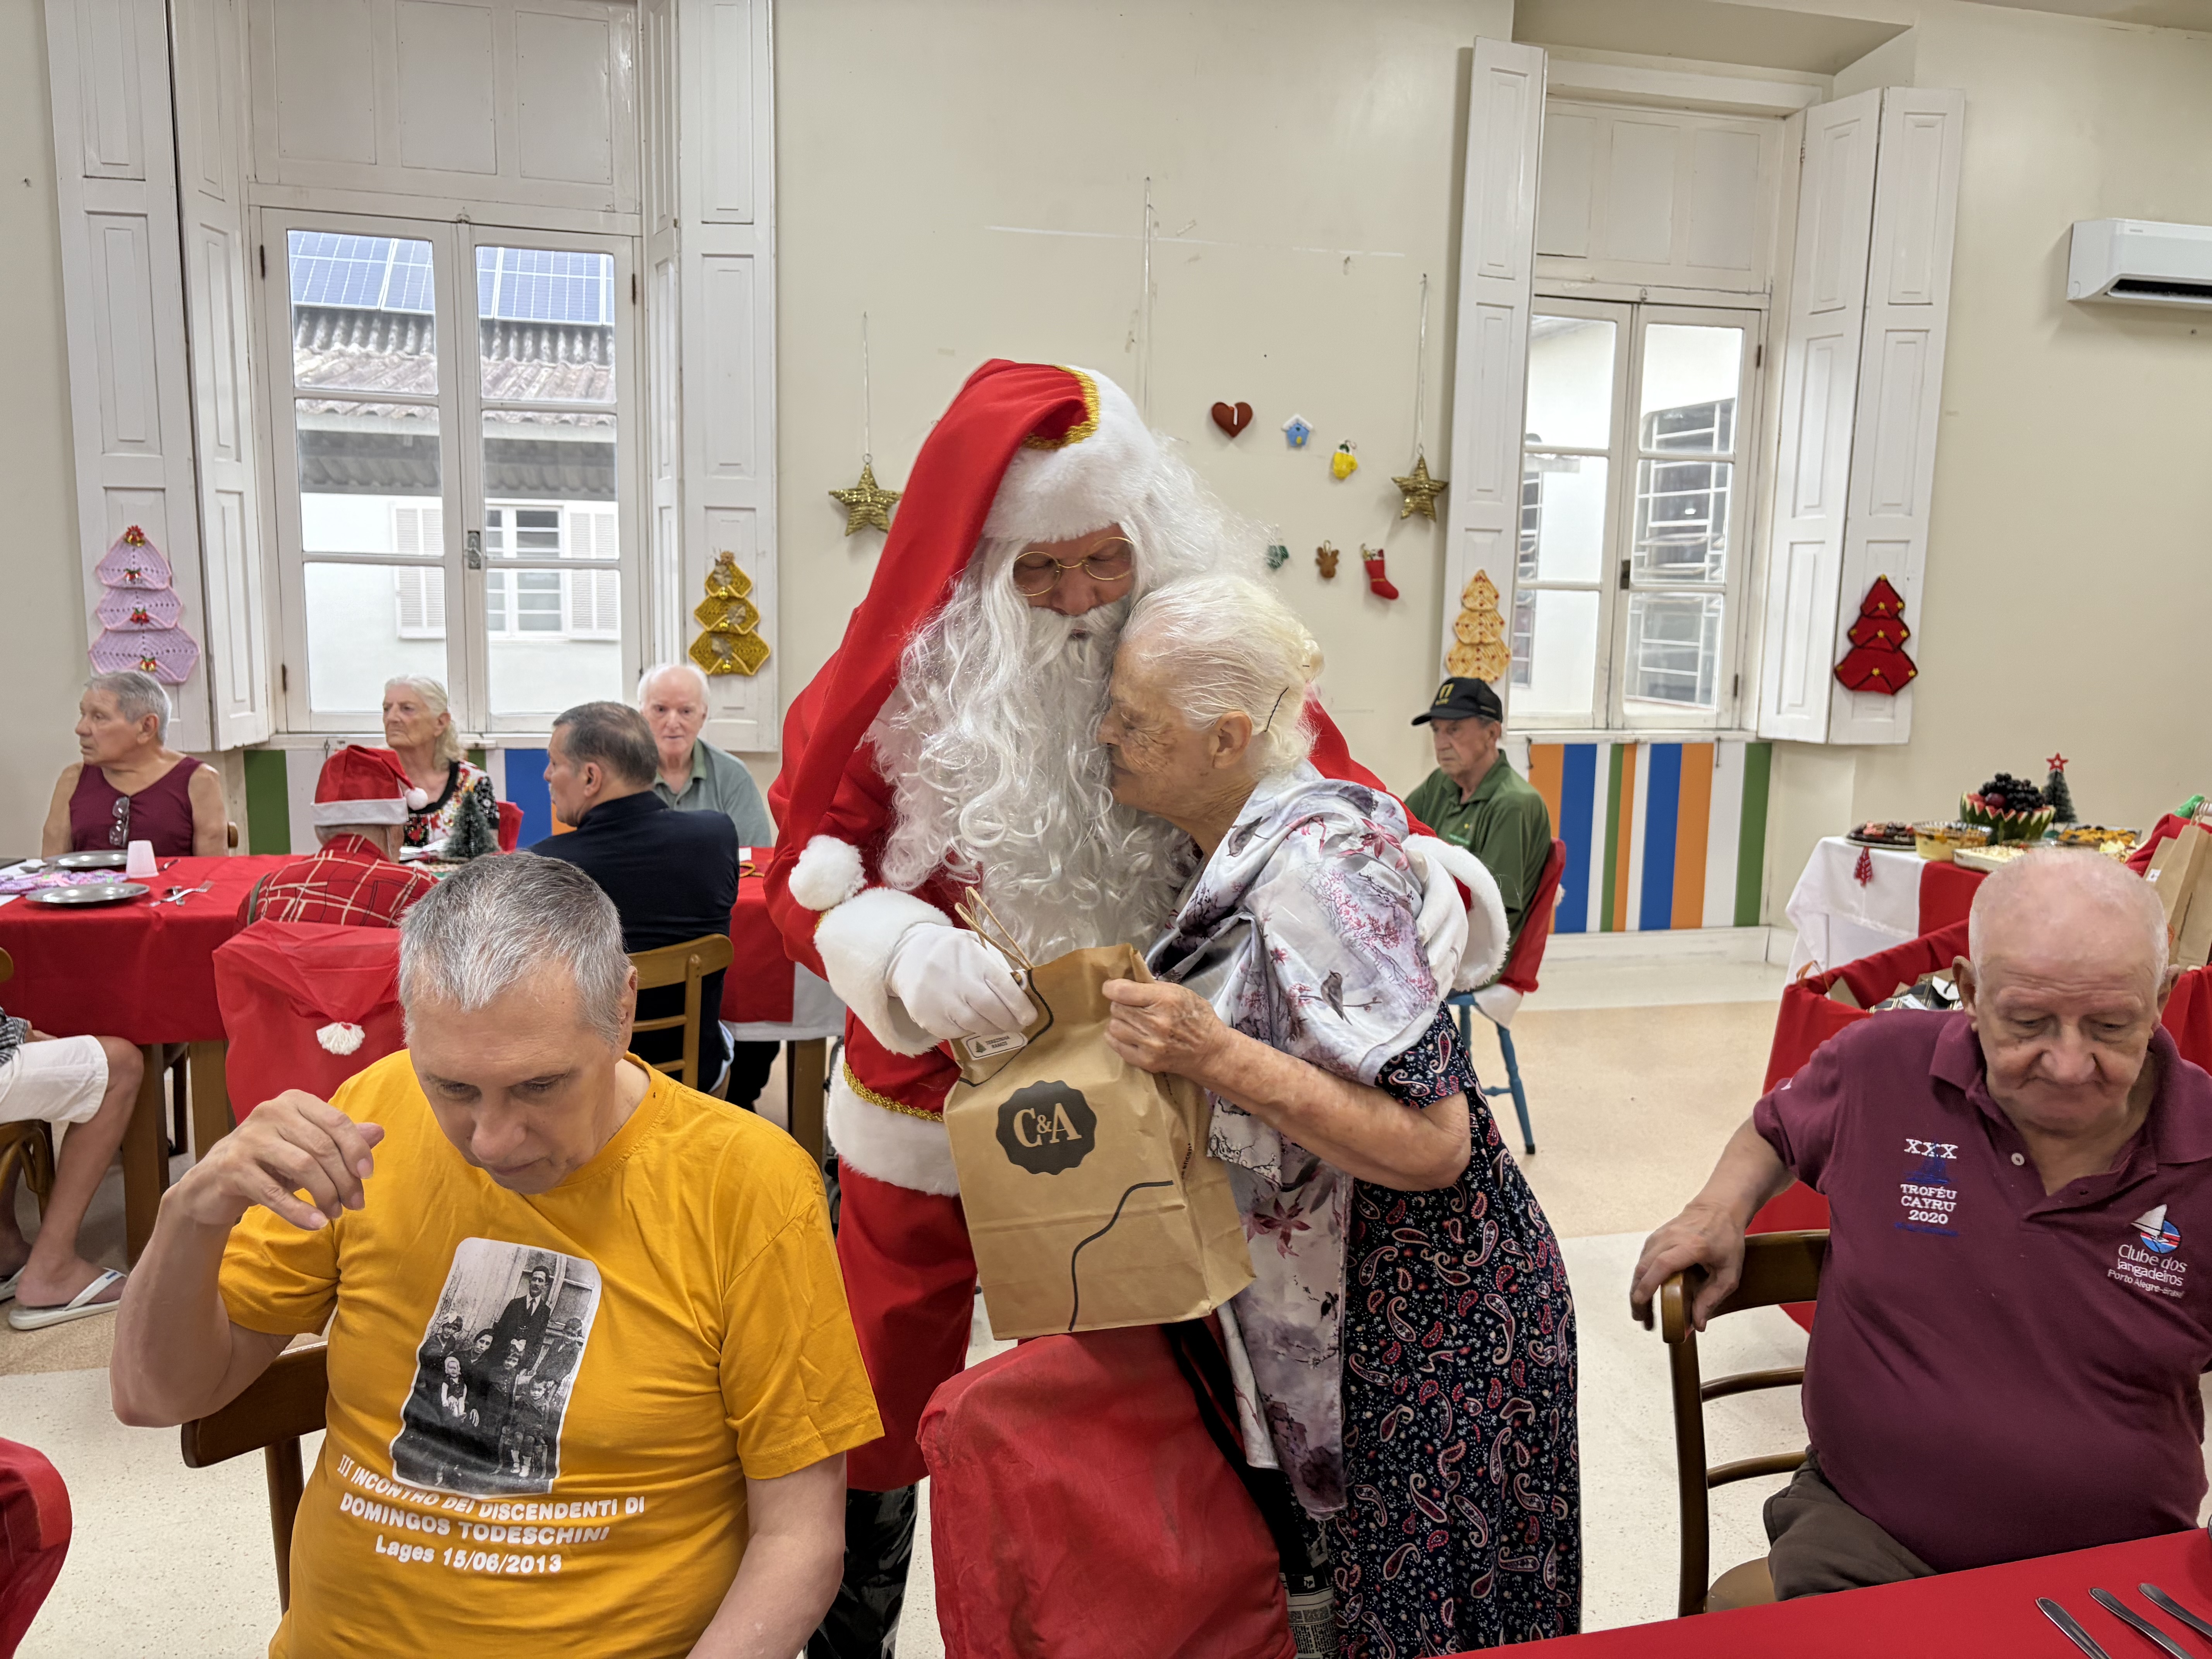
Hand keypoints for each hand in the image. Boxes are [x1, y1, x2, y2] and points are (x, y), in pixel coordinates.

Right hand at [168, 1089, 384, 1232]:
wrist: (214, 1181)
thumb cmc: (270, 1161)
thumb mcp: (307, 1148)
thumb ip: (341, 1139)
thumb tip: (379, 1131)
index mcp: (293, 1102)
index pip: (336, 1122)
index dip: (357, 1149)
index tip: (368, 1175)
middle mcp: (270, 1112)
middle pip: (322, 1147)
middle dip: (344, 1179)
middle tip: (355, 1203)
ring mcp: (248, 1139)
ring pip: (302, 1167)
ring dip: (325, 1195)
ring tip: (336, 1213)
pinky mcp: (232, 1167)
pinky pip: (273, 1192)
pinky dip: (298, 1210)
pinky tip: (316, 1224)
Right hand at [886, 924, 1033, 1039]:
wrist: (906, 955)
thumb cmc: (949, 951)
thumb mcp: (973, 946)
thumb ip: (994, 966)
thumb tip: (1020, 990)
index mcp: (974, 960)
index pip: (1003, 986)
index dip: (1020, 1004)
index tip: (1030, 1016)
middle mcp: (958, 981)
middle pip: (991, 1009)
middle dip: (1009, 1021)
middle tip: (1018, 1025)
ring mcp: (941, 1001)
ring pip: (975, 1024)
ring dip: (992, 1028)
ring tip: (998, 1026)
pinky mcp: (929, 1018)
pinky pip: (956, 1031)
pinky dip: (967, 1030)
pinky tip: (971, 1022)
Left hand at [1102, 979, 1230, 1080]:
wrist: (1210, 1051)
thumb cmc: (1197, 1018)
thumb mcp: (1181, 992)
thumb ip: (1153, 987)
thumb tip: (1128, 982)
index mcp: (1165, 1000)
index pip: (1121, 991)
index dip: (1111, 987)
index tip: (1112, 988)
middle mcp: (1155, 1023)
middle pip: (1116, 1008)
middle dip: (1120, 1004)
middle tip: (1131, 1006)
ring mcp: (1150, 1044)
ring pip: (1114, 1026)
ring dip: (1120, 1021)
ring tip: (1133, 1021)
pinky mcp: (1146, 1061)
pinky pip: (1116, 1045)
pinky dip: (1119, 1037)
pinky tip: (1130, 1034)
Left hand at [1405, 840, 1470, 991]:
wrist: (1446, 887)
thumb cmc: (1423, 880)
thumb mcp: (1421, 867)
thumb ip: (1415, 863)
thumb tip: (1410, 853)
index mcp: (1444, 897)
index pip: (1436, 911)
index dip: (1427, 924)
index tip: (1417, 936)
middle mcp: (1455, 919)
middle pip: (1445, 941)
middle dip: (1432, 957)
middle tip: (1419, 972)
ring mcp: (1458, 939)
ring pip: (1450, 960)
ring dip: (1438, 977)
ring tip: (1423, 992)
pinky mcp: (1457, 953)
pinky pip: (1452, 973)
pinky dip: (1443, 987)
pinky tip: (1430, 1001)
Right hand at [1628, 1202, 1747, 1332]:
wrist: (1719, 1207)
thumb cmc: (1727, 1239)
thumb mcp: (1730, 1272)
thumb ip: (1713, 1298)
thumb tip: (1697, 1324)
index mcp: (1692, 1246)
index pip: (1663, 1264)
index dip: (1649, 1284)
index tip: (1641, 1303)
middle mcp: (1672, 1237)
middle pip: (1644, 1266)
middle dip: (1638, 1295)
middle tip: (1641, 1318)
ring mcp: (1661, 1234)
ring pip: (1640, 1263)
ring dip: (1637, 1288)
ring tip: (1642, 1310)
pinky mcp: (1656, 1236)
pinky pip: (1643, 1258)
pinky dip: (1641, 1276)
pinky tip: (1645, 1291)